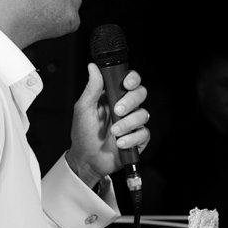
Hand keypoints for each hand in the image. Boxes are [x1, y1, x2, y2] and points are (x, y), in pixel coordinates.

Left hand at [65, 64, 151, 187]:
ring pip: (143, 114)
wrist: (87, 160)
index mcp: (112, 97)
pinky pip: (144, 134)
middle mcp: (125, 108)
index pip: (129, 82)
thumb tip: (93, 67)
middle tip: (117, 111)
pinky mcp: (138, 139)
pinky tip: (120, 143)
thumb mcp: (83, 109)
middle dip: (131, 101)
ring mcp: (133, 123)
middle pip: (141, 94)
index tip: (127, 84)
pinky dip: (132, 139)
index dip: (132, 79)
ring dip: (128, 124)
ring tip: (114, 132)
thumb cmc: (83, 134)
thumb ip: (91, 89)